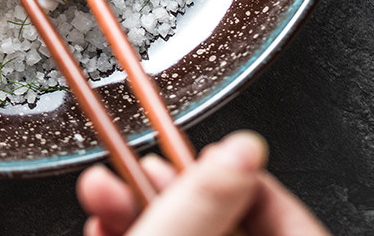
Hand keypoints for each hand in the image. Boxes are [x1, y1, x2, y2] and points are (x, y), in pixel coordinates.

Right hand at [77, 131, 330, 235]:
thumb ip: (202, 196)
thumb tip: (242, 145)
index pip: (273, 203)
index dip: (233, 169)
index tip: (199, 148)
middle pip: (215, 211)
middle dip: (162, 184)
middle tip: (132, 166)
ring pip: (180, 228)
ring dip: (132, 203)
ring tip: (100, 189)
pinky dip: (129, 230)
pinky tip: (102, 221)